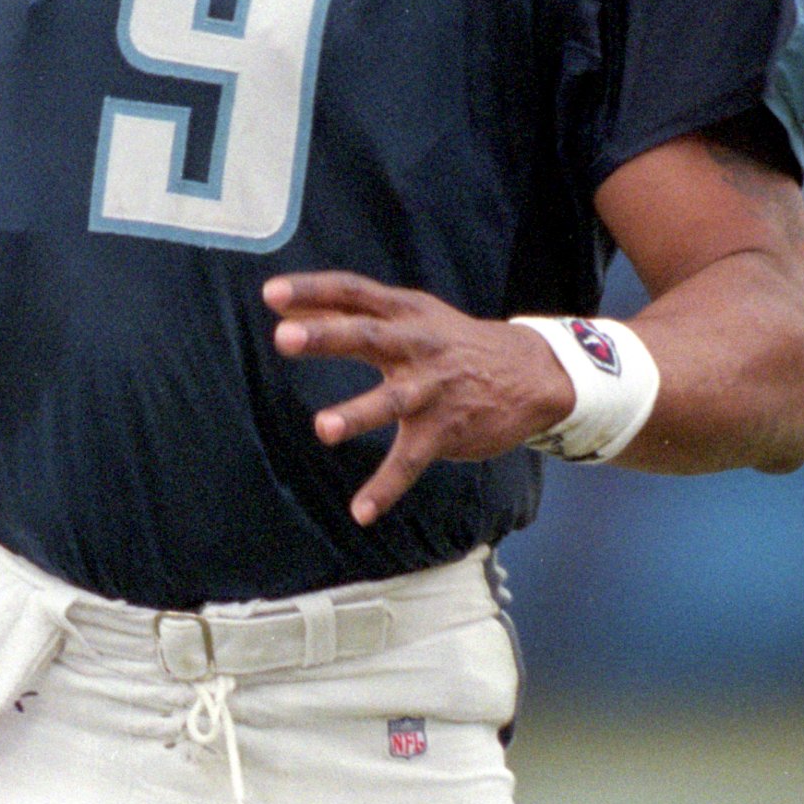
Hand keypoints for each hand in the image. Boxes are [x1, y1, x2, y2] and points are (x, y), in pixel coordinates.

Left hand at [264, 272, 573, 525]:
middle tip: (284, 339)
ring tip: (324, 429)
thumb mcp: (411, 316)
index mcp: (404, 314)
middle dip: (327, 337)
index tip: (272, 294)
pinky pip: (410, 461)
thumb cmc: (452, 342)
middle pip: (367, 336)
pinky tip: (361, 512)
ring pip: (392, 400)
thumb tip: (287, 308)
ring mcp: (432, 390)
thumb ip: (351, 313)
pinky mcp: (444, 430)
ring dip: (358, 413)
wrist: (531, 373)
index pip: (353, 292)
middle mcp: (417, 347)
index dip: (312, 291)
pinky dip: (386, 487)